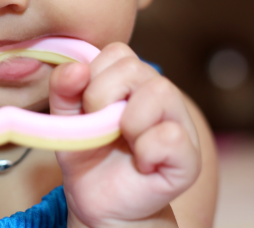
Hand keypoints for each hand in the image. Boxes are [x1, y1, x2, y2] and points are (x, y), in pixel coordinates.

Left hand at [50, 42, 200, 227]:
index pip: (118, 52)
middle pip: (136, 68)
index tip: (88, 107)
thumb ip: (64, 88)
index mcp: (134, 79)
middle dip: (103, 97)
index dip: (94, 76)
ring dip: (128, 121)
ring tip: (124, 142)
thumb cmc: (88, 153)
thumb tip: (76, 68)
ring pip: (161, 92)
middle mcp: (160, 93)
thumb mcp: (65, 117)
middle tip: (101, 126)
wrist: (100, 202)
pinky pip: (171, 136)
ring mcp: (179, 123)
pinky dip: (147, 151)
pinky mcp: (189, 157)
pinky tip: (141, 163)